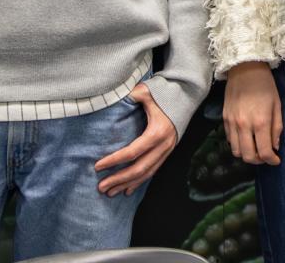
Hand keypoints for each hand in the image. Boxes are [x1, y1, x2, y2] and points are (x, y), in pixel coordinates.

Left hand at [93, 82, 178, 196]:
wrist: (186, 98)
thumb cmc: (164, 95)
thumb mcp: (148, 91)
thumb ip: (133, 94)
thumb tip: (115, 96)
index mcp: (156, 133)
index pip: (132, 152)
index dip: (114, 160)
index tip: (98, 166)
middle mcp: (163, 146)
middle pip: (139, 169)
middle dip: (119, 179)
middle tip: (101, 187)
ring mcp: (166, 152)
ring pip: (146, 174)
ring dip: (127, 184)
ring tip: (110, 192)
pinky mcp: (167, 153)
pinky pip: (152, 172)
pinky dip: (139, 182)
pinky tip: (127, 190)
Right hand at [221, 62, 282, 165]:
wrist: (244, 68)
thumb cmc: (265, 85)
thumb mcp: (277, 105)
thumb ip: (277, 128)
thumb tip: (275, 146)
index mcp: (260, 122)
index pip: (264, 152)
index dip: (272, 160)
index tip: (276, 160)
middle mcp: (244, 125)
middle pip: (248, 156)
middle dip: (259, 161)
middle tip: (266, 156)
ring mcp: (232, 123)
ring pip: (236, 152)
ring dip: (247, 154)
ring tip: (255, 149)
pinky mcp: (224, 119)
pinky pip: (229, 140)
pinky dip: (238, 145)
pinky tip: (246, 138)